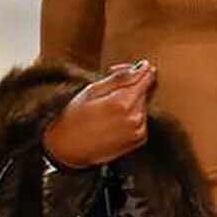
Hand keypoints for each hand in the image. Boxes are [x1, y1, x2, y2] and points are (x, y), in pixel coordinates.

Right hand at [42, 59, 156, 166]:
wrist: (70, 149)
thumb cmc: (76, 118)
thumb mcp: (93, 90)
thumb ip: (121, 78)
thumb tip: (144, 67)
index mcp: (123, 103)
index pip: (147, 77)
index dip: (138, 69)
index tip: (123, 70)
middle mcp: (135, 118)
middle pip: (145, 90)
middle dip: (131, 85)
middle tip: (108, 90)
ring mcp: (138, 130)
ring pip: (143, 104)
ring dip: (131, 101)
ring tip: (107, 107)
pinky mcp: (139, 139)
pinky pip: (142, 119)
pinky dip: (132, 115)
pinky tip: (114, 119)